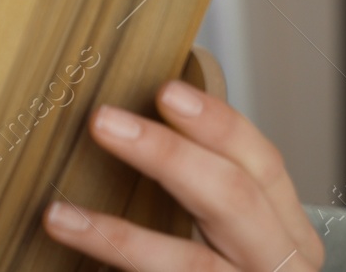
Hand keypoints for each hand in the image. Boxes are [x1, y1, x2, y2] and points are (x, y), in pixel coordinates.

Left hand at [42, 81, 324, 269]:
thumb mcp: (234, 232)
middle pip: (234, 199)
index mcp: (287, 230)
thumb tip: (126, 124)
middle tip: (103, 121)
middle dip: (169, 156)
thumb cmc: (226, 268)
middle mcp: (281, 264)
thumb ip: (200, 185)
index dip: (217, 124)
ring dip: (120, 235)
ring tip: (58, 214)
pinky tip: (70, 245)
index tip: (166, 91)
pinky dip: (115, 260)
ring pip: (193, 264)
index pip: (262, 163)